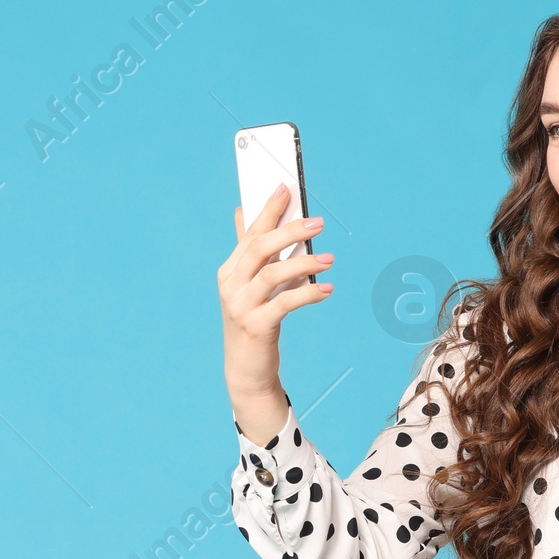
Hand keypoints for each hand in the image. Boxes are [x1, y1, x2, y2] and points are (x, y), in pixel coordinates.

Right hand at [218, 184, 334, 442]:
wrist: (246, 369)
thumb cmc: (253, 321)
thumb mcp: (248, 285)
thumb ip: (249, 251)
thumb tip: (243, 212)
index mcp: (229, 269)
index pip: (250, 233)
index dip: (268, 210)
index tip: (287, 188)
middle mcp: (230, 284)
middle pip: (259, 248)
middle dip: (289, 230)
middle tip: (318, 222)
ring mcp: (240, 306)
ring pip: (272, 274)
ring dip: (303, 263)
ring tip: (329, 259)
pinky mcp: (255, 327)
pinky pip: (284, 304)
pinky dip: (307, 294)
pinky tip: (326, 290)